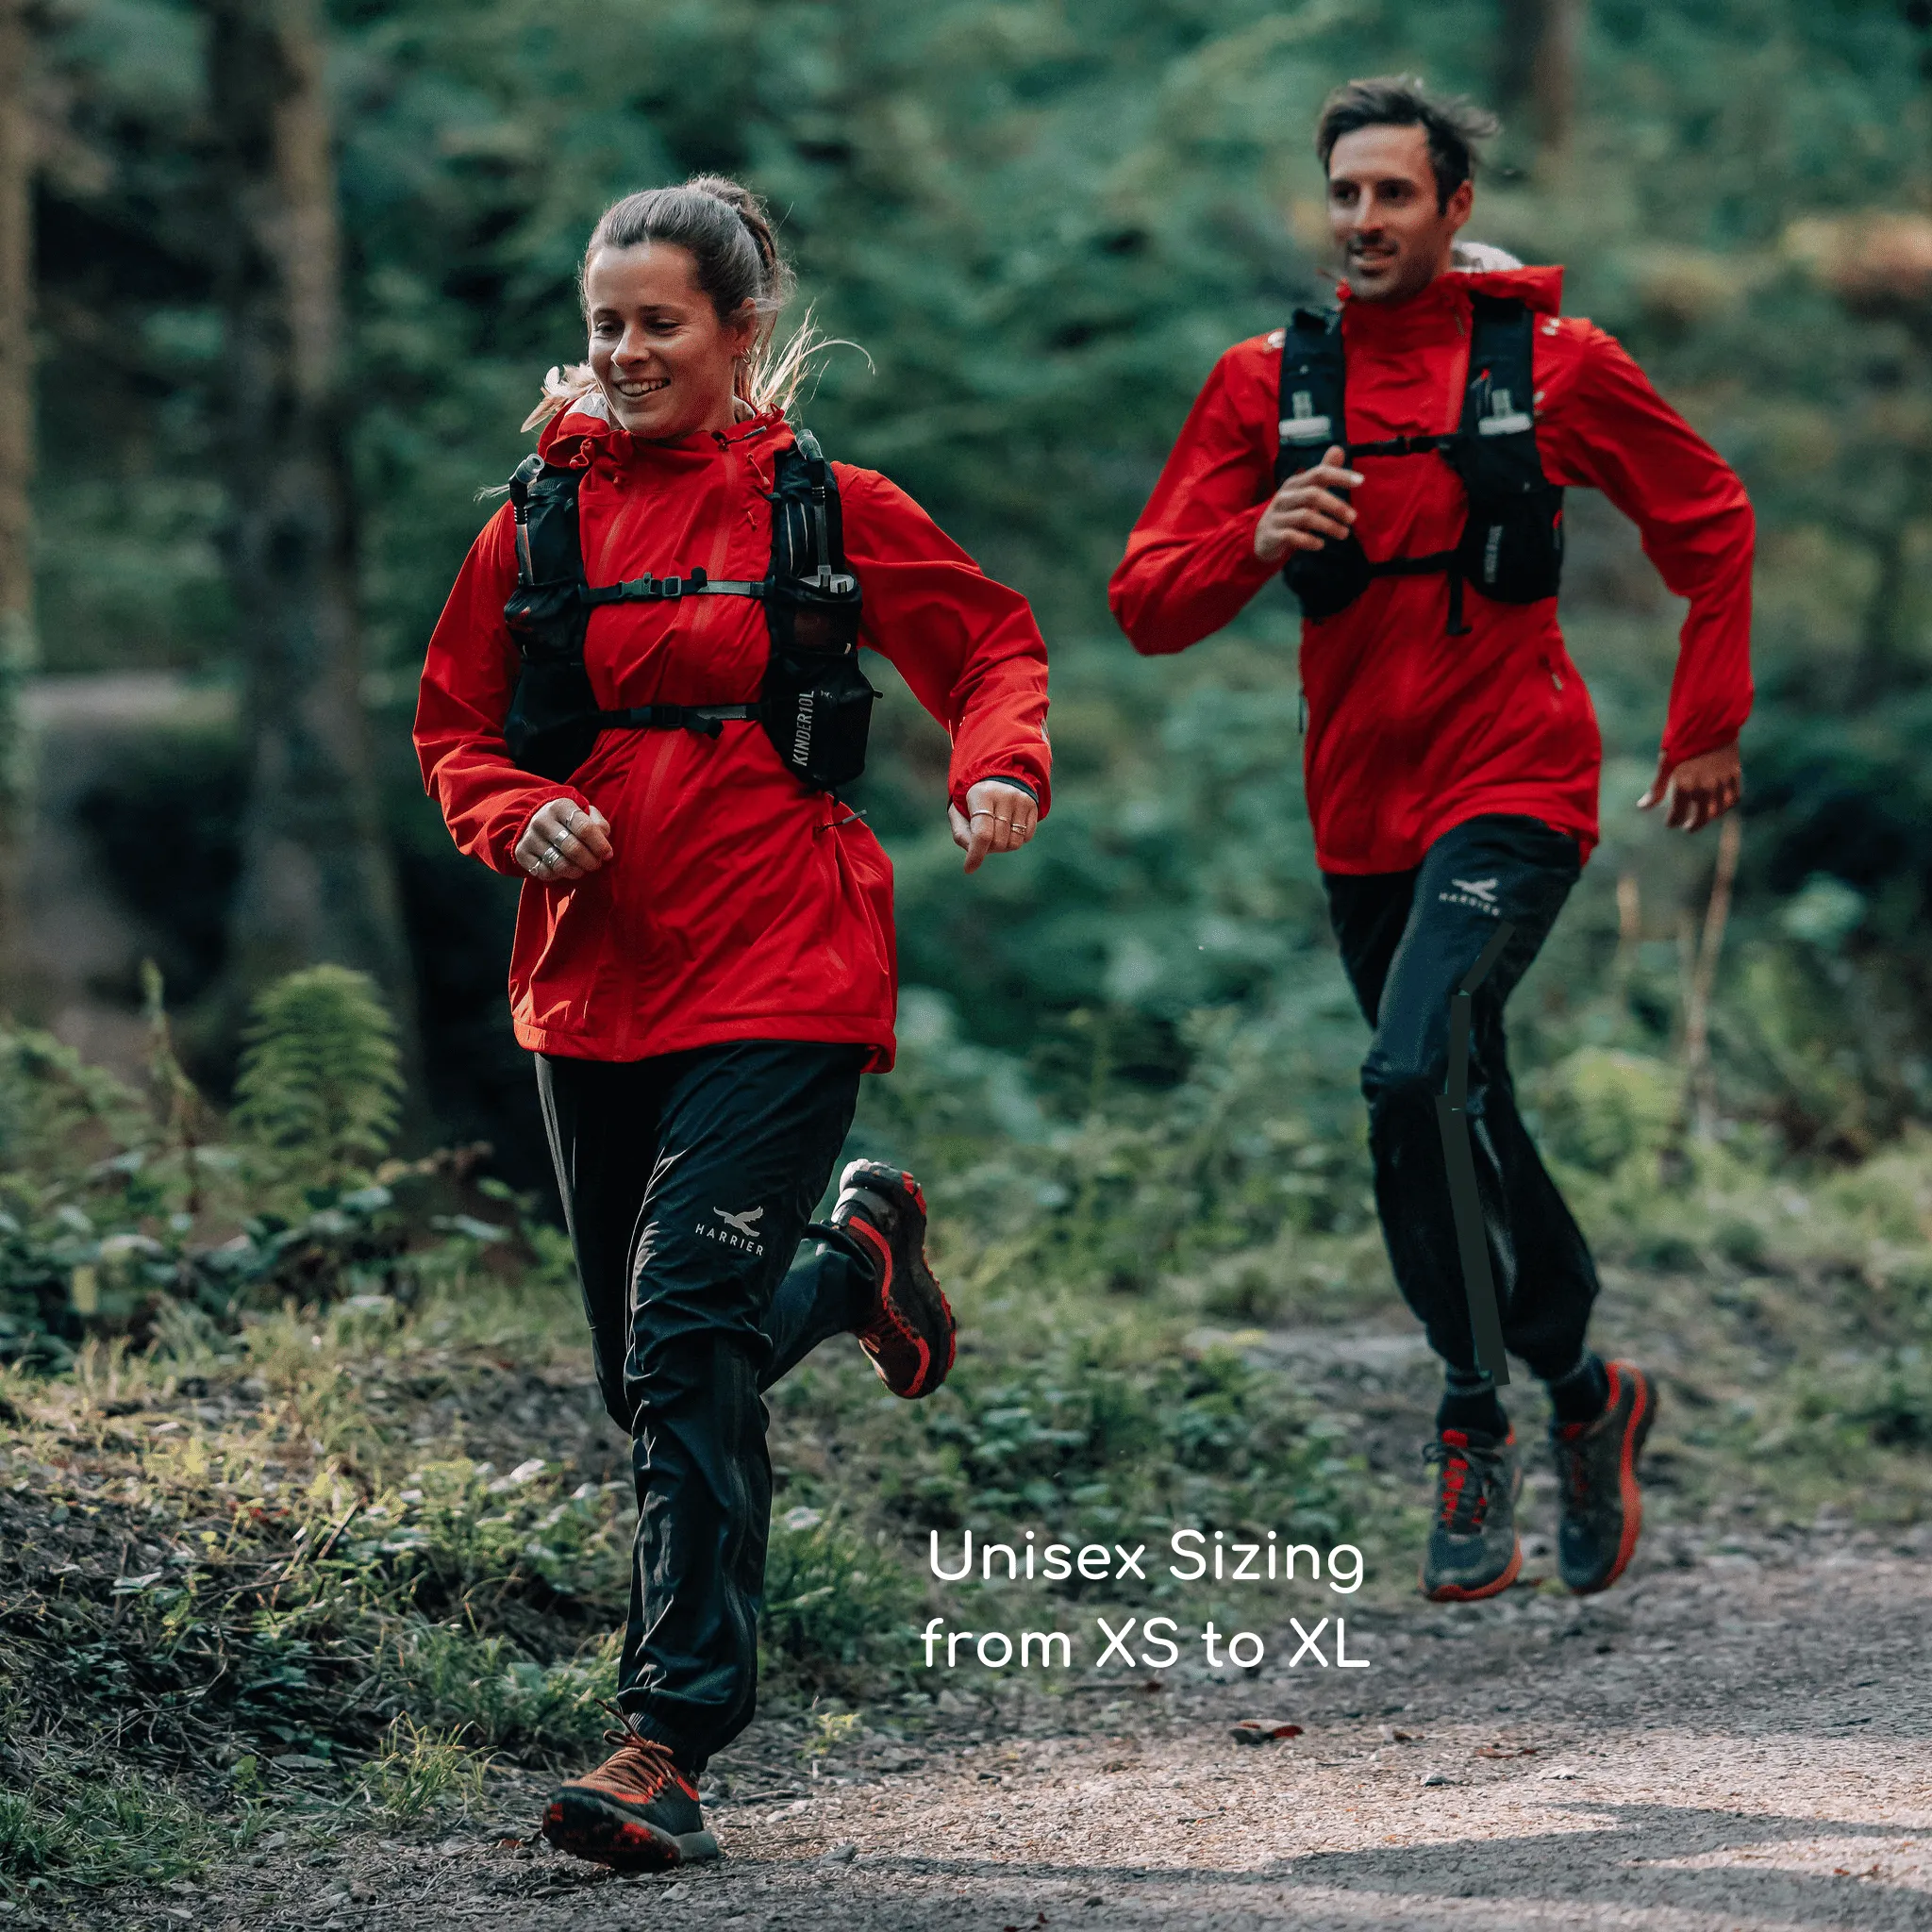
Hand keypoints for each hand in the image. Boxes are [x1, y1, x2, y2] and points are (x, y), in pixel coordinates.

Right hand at [516, 797, 613, 881]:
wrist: (532, 818)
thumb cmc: (567, 820)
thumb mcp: (583, 813)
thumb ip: (597, 824)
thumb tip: (604, 841)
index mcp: (560, 807)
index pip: (584, 828)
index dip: (599, 845)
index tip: (607, 854)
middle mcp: (542, 821)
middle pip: (572, 848)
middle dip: (590, 861)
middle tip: (597, 864)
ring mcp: (529, 838)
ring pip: (559, 863)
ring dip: (577, 871)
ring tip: (583, 869)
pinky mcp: (521, 853)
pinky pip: (544, 872)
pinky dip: (559, 876)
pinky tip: (565, 870)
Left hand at [948, 779, 1038, 873]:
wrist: (999, 779)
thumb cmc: (974, 802)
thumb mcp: (959, 813)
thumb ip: (961, 834)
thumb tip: (973, 855)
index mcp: (982, 795)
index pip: (982, 833)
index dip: (976, 854)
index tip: (969, 868)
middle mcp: (1004, 795)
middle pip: (999, 842)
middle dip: (989, 848)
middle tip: (984, 838)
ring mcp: (1021, 800)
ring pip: (1014, 843)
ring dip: (1004, 846)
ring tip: (997, 832)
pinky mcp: (1033, 805)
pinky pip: (1027, 838)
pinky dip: (1016, 839)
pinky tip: (1009, 827)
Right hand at [1253, 445, 1364, 565]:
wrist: (1262, 538)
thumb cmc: (1290, 512)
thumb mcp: (1305, 491)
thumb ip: (1322, 473)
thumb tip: (1339, 449)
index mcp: (1295, 484)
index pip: (1319, 474)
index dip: (1340, 476)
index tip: (1361, 481)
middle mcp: (1285, 497)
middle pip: (1313, 495)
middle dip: (1336, 506)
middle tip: (1353, 518)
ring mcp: (1278, 516)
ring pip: (1306, 517)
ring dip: (1328, 526)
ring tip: (1344, 534)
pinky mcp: (1273, 535)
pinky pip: (1293, 537)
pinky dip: (1309, 541)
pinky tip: (1321, 544)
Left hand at [1638, 740, 1740, 832]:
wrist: (1709, 720)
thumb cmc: (1682, 740)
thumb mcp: (1665, 763)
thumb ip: (1657, 788)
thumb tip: (1643, 807)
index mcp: (1685, 786)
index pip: (1678, 815)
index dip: (1673, 821)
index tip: (1670, 823)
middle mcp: (1705, 788)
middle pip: (1702, 818)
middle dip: (1693, 825)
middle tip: (1688, 828)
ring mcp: (1722, 782)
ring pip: (1719, 810)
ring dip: (1710, 817)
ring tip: (1704, 817)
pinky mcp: (1735, 774)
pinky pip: (1734, 797)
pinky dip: (1727, 804)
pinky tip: (1721, 805)